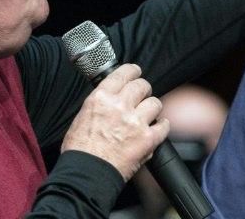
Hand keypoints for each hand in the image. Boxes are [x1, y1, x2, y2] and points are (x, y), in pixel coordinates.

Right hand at [61, 64, 169, 180]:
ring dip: (152, 108)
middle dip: (143, 90)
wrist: (86, 173)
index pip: (123, 73)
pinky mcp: (147, 139)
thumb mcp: (83, 115)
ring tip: (147, 115)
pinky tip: (157, 128)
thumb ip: (101, 102)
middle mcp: (120, 106)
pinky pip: (164, 126)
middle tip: (141, 96)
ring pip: (155, 103)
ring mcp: (136, 122)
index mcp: (101, 98)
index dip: (133, 71)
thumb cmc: (80, 149)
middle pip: (142, 86)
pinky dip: (162, 126)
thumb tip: (112, 97)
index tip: (136, 72)